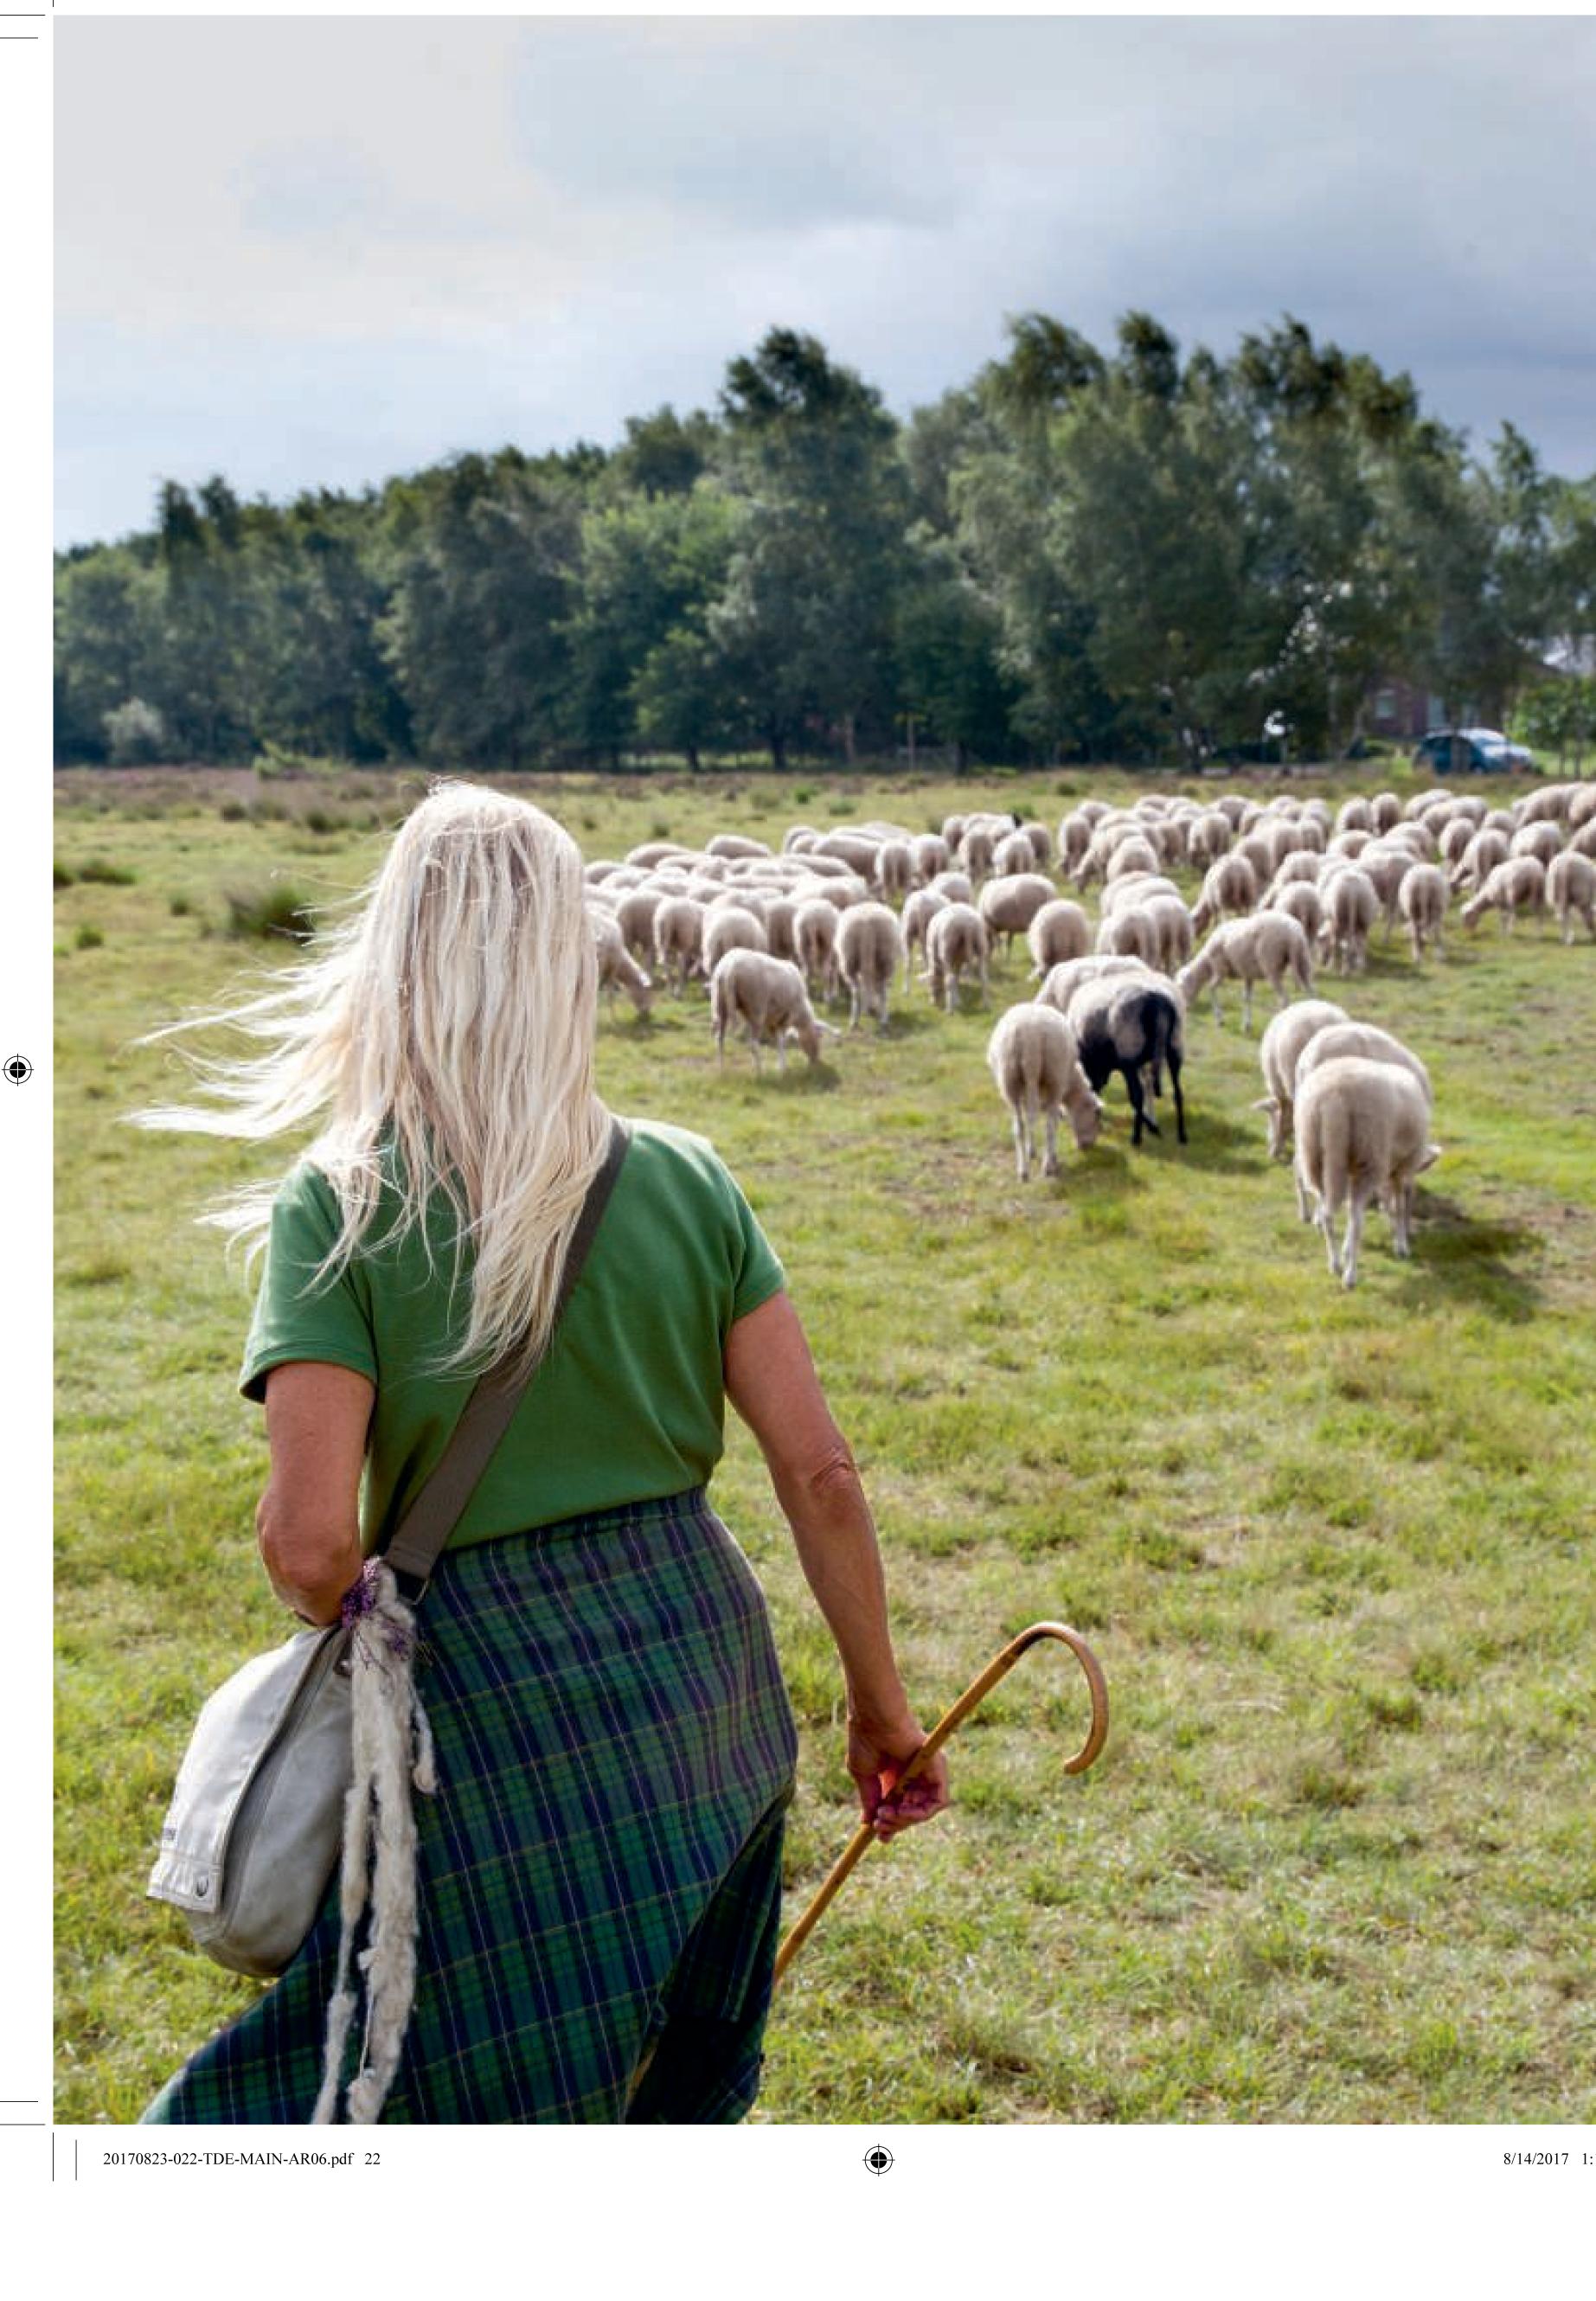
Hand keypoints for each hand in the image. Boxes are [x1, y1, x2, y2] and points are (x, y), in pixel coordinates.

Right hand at [847, 1712, 950, 1842]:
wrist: (875, 1720)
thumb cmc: (866, 1741)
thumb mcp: (864, 1777)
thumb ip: (870, 1800)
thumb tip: (869, 1822)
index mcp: (897, 1776)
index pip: (900, 1806)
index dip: (891, 1824)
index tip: (878, 1834)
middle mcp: (914, 1775)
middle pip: (912, 1811)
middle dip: (895, 1823)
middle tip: (879, 1823)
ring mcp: (927, 1773)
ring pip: (925, 1811)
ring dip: (906, 1820)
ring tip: (887, 1815)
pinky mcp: (938, 1770)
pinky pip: (938, 1802)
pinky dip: (921, 1813)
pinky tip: (903, 1811)